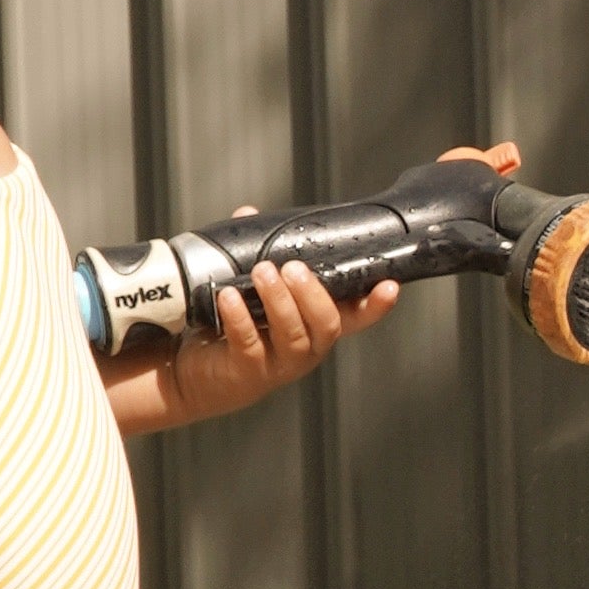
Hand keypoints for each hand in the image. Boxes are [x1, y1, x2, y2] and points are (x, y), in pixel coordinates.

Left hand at [139, 241, 395, 429]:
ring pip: (292, 334)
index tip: (389, 285)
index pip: (356, 316)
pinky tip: (228, 297)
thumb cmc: (235, 329)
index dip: (375, 304)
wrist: (198, 375)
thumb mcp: (253, 290)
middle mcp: (306, 347)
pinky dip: (239, 319)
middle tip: (293, 267)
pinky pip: (249, 344)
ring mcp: (280, 363)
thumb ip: (256, 252)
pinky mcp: (249, 372)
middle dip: (313, 293)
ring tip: (261, 272)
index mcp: (315, 326)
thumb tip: (248, 214)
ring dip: (278, 300)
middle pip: (326, 324)